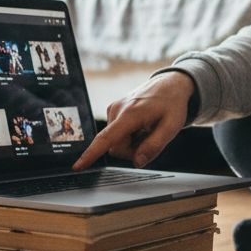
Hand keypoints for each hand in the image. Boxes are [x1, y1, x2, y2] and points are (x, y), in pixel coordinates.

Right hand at [71, 72, 193, 170]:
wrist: (170, 84)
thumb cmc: (172, 103)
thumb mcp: (172, 127)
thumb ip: (154, 146)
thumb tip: (137, 162)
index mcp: (130, 114)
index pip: (106, 139)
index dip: (91, 155)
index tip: (77, 166)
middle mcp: (116, 110)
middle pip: (115, 148)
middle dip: (132, 151)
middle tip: (151, 138)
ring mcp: (113, 109)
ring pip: (116, 143)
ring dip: (132, 143)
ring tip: (148, 129)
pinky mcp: (113, 111)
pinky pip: (116, 134)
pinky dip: (129, 135)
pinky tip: (142, 125)